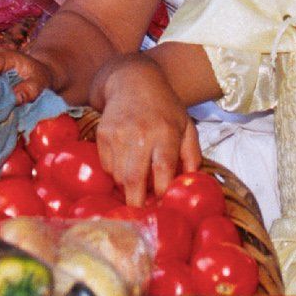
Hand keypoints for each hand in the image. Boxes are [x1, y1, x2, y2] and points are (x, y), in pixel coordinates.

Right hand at [93, 55, 202, 206]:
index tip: (163, 207)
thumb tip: (191, 183)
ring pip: (118, 176)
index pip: (162, 171)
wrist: (132, 81)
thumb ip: (192, 156)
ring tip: (138, 182)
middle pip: (134, 179)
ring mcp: (118, 134)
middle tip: (141, 214)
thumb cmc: (164, 107)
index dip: (162, 193)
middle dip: (136, 202)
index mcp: (165, 133)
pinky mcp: (102, 135)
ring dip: (128, 186)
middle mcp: (140, 134)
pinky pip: (107, 166)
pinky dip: (116, 172)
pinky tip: (126, 162)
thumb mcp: (187, 126)